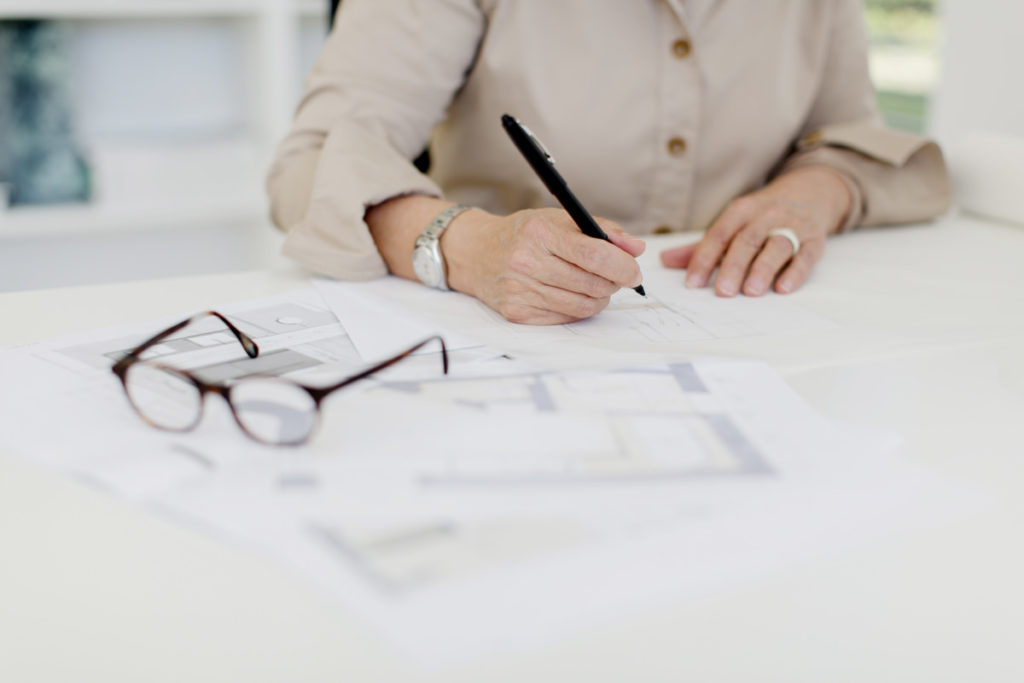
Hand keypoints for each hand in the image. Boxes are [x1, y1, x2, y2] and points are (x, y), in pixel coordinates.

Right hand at [444, 208, 645, 323]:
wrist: (476, 253)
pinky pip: (565, 318)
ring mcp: (519, 290)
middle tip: (615, 277)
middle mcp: (526, 262)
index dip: (623, 267)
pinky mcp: (517, 313)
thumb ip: (602, 230)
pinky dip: (578, 309)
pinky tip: (572, 295)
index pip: (594, 255)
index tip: (634, 272)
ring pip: (582, 307)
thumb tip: (636, 248)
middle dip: (613, 283)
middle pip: (592, 285)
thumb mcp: (559, 220)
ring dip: (599, 298)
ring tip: (595, 286)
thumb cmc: (524, 234)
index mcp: (539, 233)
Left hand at [659, 166, 851, 295]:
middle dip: (733, 266)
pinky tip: (783, 288)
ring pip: (777, 246)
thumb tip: (665, 260)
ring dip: (764, 269)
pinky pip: (806, 255)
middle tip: (723, 292)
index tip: (693, 283)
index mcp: (741, 210)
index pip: (719, 234)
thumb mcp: (733, 223)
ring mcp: (793, 226)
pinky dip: (795, 272)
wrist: (811, 192)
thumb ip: (702, 246)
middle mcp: (766, 215)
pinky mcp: (815, 239)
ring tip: (752, 292)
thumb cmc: (763, 216)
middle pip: (748, 240)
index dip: (704, 258)